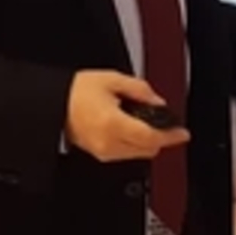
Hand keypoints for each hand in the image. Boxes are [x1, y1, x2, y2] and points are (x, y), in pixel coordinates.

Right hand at [65, 70, 190, 161]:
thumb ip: (140, 90)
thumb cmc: (75, 91)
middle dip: (159, 137)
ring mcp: (103, 152)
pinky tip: (128, 128)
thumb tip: (157, 102)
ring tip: (139, 121)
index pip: (151, 138)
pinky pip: (125, 154)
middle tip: (161, 122)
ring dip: (146, 141)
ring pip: (138, 154)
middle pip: (148, 150)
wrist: (53, 104)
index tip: (182, 133)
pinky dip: (133, 143)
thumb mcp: (112, 79)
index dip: (171, 137)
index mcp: (113, 123)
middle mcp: (109, 142)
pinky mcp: (99, 155)